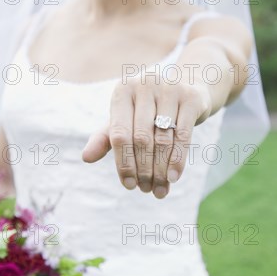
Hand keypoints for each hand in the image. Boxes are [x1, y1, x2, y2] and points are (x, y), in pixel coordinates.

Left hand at [82, 78, 211, 198]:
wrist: (186, 85)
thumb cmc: (148, 108)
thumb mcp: (126, 119)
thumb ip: (106, 138)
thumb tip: (86, 158)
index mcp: (123, 91)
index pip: (119, 133)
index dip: (123, 162)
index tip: (129, 185)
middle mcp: (144, 85)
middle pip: (141, 138)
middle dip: (143, 169)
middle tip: (145, 190)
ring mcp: (169, 89)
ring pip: (163, 139)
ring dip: (161, 170)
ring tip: (159, 190)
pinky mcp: (191, 97)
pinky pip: (183, 135)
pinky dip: (177, 160)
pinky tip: (173, 178)